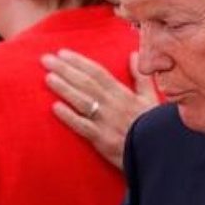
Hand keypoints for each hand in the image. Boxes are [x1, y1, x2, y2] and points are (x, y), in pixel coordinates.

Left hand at [42, 49, 158, 169]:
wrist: (158, 152)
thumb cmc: (153, 125)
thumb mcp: (151, 98)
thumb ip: (141, 76)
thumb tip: (135, 54)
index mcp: (123, 93)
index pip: (97, 72)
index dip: (79, 62)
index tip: (62, 53)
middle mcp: (113, 104)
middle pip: (86, 83)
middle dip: (65, 69)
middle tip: (46, 59)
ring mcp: (106, 122)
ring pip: (82, 101)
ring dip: (64, 88)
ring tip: (48, 78)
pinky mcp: (102, 140)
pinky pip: (83, 126)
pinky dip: (69, 116)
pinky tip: (55, 108)